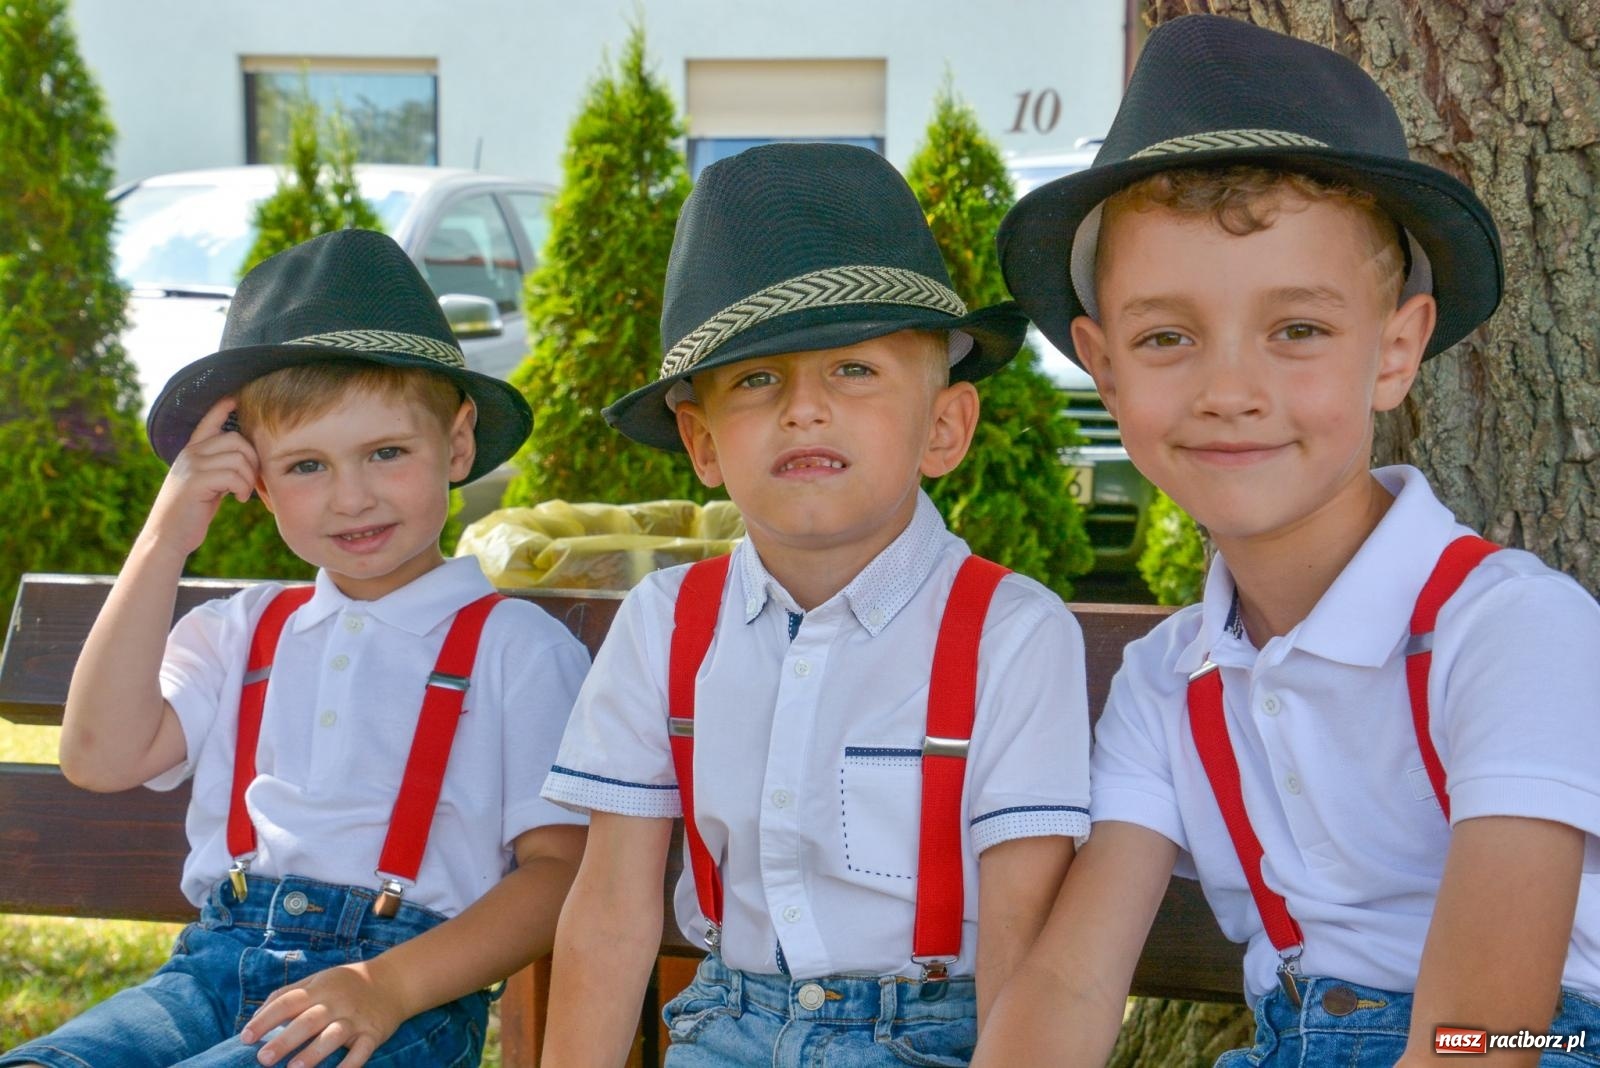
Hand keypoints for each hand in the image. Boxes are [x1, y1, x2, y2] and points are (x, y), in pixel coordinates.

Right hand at [144, 395, 258, 557]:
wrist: (168, 537)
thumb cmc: (193, 512)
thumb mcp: (206, 484)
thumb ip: (219, 468)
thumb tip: (246, 458)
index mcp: (192, 452)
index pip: (208, 422)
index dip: (223, 408)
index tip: (235, 397)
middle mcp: (190, 454)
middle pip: (236, 439)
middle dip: (253, 459)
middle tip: (251, 480)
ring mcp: (191, 466)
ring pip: (238, 458)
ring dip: (249, 478)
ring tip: (243, 493)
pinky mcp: (195, 482)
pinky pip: (233, 475)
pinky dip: (243, 488)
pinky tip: (238, 500)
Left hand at [240, 959, 409, 1067]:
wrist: (394, 981)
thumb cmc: (346, 984)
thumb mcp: (318, 980)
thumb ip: (288, 994)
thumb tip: (256, 1016)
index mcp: (320, 988)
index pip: (288, 1001)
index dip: (266, 1019)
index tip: (245, 1037)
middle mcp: (337, 1002)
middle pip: (308, 1020)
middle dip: (285, 1039)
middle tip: (263, 1058)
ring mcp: (356, 1019)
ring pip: (334, 1036)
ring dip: (314, 1053)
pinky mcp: (373, 1034)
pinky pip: (361, 1052)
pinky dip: (349, 1066)